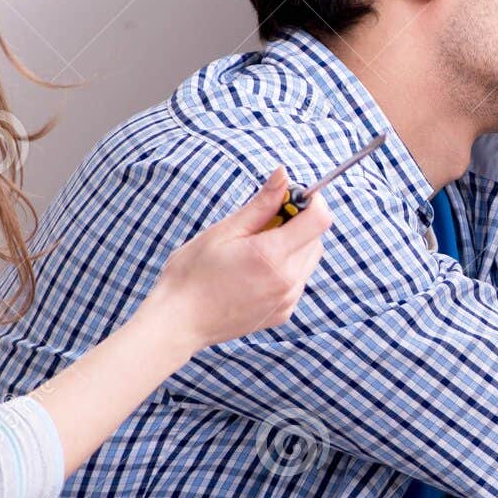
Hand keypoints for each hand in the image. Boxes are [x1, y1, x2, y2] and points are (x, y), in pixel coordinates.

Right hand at [145, 168, 331, 357]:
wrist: (178, 322)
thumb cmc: (192, 274)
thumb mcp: (225, 231)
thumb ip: (261, 204)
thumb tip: (283, 175)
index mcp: (271, 256)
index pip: (319, 220)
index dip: (311, 201)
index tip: (291, 197)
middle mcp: (287, 281)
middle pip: (316, 239)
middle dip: (299, 223)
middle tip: (265, 221)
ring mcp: (287, 301)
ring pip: (309, 261)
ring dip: (294, 246)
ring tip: (256, 249)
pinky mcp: (283, 313)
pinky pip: (298, 281)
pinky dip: (287, 268)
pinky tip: (256, 271)